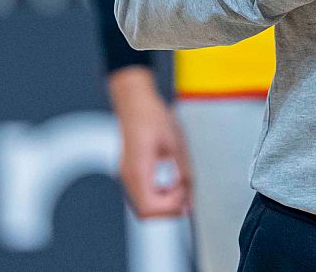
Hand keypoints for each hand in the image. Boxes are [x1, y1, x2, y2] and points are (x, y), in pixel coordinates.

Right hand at [108, 66, 190, 218]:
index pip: (149, 208)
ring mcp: (126, 176)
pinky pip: (141, 196)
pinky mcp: (129, 173)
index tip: (183, 191)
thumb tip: (189, 203)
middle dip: (168, 208)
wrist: (134, 101)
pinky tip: (168, 179)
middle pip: (145, 213)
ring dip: (163, 203)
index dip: (170, 207)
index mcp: (138, 170)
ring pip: (143, 207)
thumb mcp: (176, 145)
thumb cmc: (153, 117)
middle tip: (183, 191)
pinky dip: (157, 195)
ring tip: (177, 183)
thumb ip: (184, 175)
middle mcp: (128, 177)